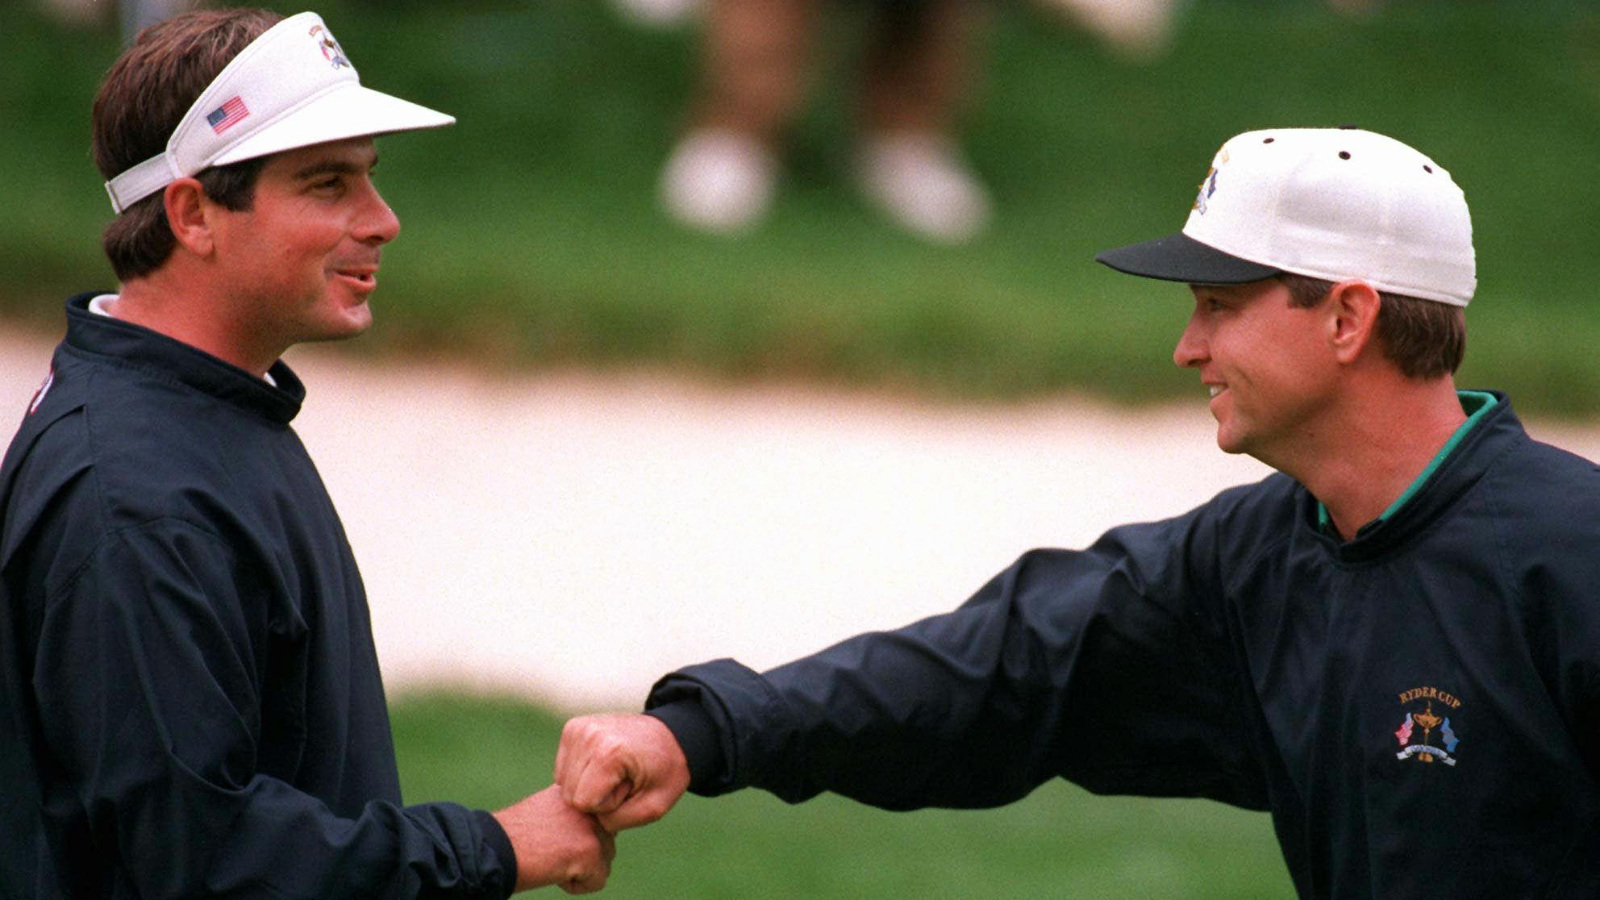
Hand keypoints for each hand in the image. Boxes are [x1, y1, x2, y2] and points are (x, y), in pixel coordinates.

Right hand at [492, 785, 615, 893]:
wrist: (492, 848)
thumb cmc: (512, 836)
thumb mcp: (546, 810)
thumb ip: (572, 814)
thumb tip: (593, 829)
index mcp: (578, 792)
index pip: (600, 821)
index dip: (578, 838)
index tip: (554, 840)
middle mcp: (589, 804)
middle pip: (606, 842)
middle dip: (581, 854)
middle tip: (550, 850)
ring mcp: (592, 827)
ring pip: (604, 862)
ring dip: (580, 869)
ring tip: (550, 859)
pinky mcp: (590, 851)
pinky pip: (598, 881)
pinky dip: (575, 885)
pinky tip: (552, 871)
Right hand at [555, 714, 690, 832]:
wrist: (671, 736)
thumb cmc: (666, 772)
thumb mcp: (653, 808)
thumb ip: (616, 821)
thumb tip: (583, 816)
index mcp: (609, 753)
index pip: (583, 802)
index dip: (607, 805)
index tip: (629, 789)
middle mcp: (588, 735)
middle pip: (570, 793)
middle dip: (596, 795)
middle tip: (623, 781)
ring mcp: (578, 728)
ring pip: (563, 782)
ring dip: (588, 784)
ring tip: (614, 772)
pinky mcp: (572, 727)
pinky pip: (563, 768)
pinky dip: (581, 773)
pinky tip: (603, 765)